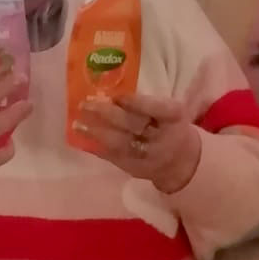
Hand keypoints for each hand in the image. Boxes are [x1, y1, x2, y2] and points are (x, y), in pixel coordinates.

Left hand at [73, 93, 201, 191]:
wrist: (181, 162)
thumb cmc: (169, 127)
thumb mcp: (168, 111)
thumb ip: (147, 101)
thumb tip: (111, 90)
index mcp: (174, 117)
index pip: (157, 108)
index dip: (137, 103)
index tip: (116, 96)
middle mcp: (163, 137)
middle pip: (134, 125)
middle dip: (108, 114)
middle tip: (86, 104)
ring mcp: (148, 156)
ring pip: (121, 143)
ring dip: (97, 133)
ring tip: (77, 124)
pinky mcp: (135, 169)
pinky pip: (114, 157)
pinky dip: (97, 148)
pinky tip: (82, 139)